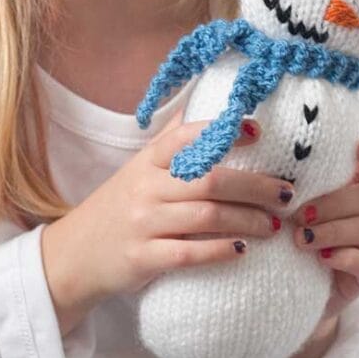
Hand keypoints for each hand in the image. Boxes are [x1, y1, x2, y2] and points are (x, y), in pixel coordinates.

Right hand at [43, 110, 294, 319]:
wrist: (73, 255)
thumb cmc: (118, 207)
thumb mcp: (138, 168)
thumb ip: (171, 140)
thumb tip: (203, 98)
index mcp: (147, 161)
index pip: (185, 137)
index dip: (222, 132)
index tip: (257, 130)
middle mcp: (145, 188)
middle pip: (208, 179)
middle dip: (254, 186)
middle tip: (285, 193)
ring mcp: (143, 223)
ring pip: (205, 216)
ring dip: (246, 219)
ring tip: (274, 224)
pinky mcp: (142, 259)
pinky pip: (188, 253)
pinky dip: (219, 251)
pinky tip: (242, 250)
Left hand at [290, 139, 358, 320]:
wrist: (293, 284)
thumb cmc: (290, 233)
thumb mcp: (290, 204)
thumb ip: (292, 182)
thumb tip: (269, 158)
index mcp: (356, 188)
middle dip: (332, 203)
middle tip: (299, 215)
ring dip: (332, 231)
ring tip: (302, 239)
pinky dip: (344, 258)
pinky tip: (321, 259)